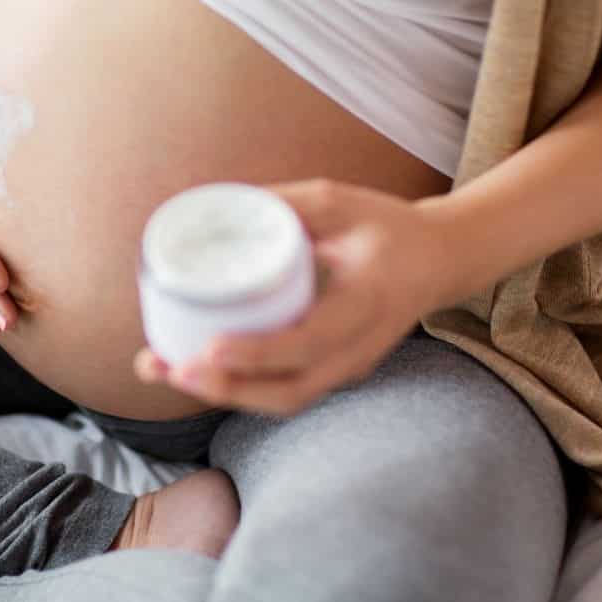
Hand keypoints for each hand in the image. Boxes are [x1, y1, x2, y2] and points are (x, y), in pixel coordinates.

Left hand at [134, 179, 458, 414]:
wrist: (440, 261)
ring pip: (282, 400)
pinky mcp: (334, 370)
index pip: (309, 340)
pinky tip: (190, 368)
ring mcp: (348, 366)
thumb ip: (284, 204)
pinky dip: (237, 387)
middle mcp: (358, 347)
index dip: (257, 352)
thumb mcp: (340, 201)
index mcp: (366, 302)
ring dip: (220, 393)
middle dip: (223, 387)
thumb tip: (215, 205)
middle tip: (167, 366)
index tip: (209, 347)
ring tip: (161, 369)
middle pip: (289, 391)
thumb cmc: (386, 226)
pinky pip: (284, 391)